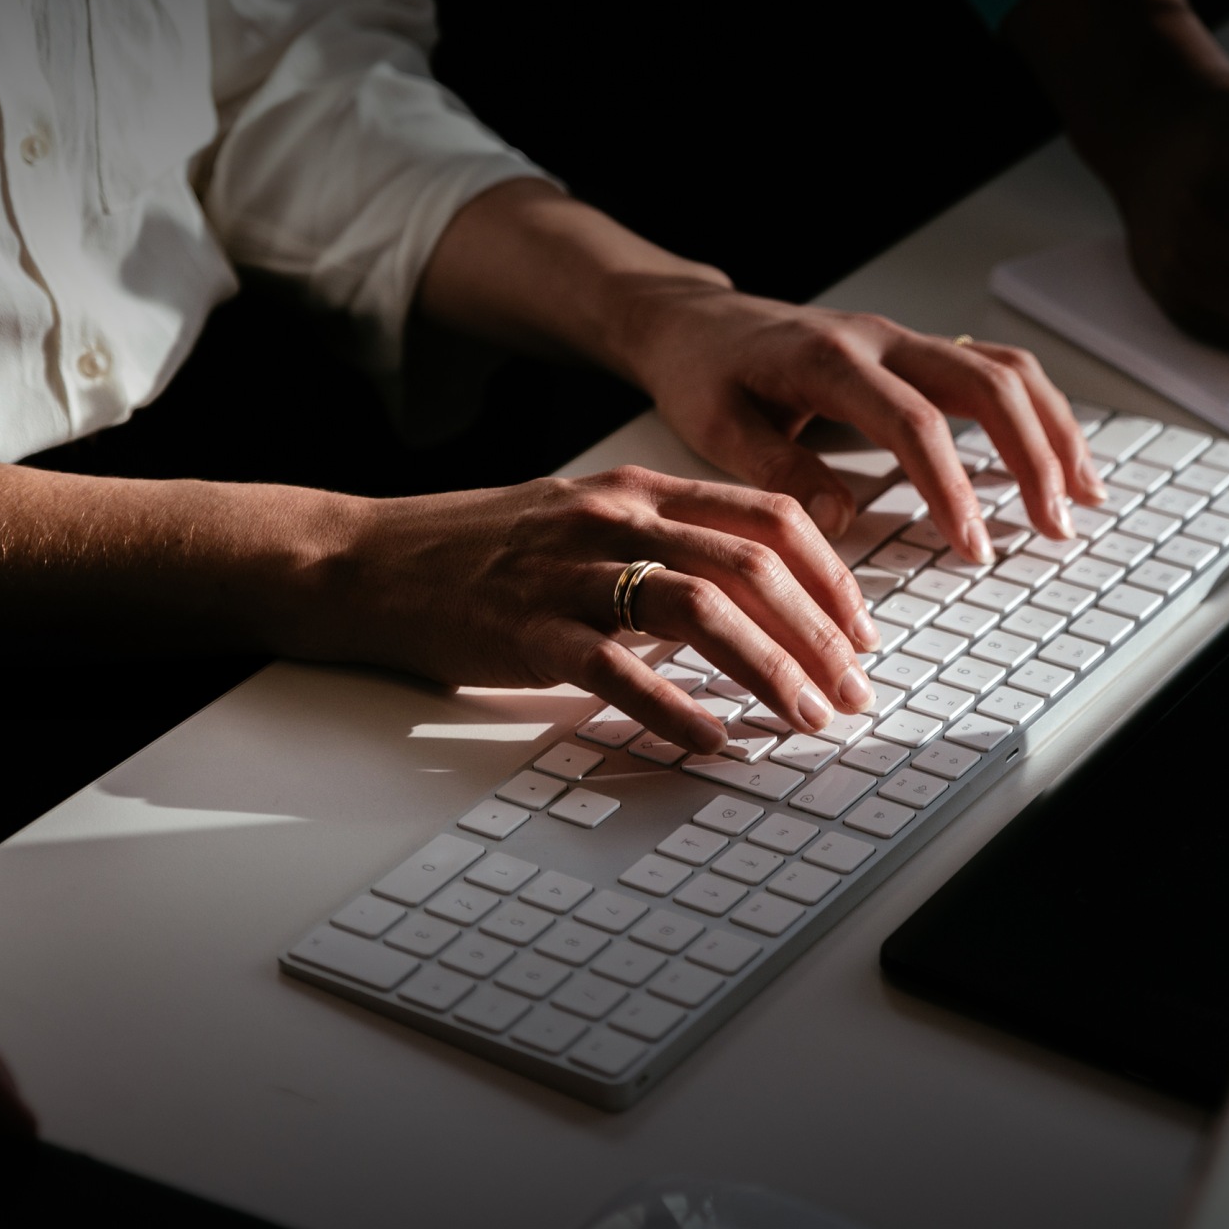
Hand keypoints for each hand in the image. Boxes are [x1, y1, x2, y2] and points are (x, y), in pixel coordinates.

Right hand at [300, 468, 880, 751]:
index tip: (861, 629)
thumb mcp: (583, 519)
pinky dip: (676, 708)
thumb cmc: (480, 550)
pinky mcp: (527, 631)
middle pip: (751, 565)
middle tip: (852, 689)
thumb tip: (755, 596)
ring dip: (769, 669)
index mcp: (638, 488)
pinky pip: (618, 671)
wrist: (367, 563)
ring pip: (700, 610)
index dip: (831, 576)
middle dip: (820, 634)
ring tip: (805, 717)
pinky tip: (714, 740)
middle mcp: (612, 518)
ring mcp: (569, 573)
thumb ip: (663, 542)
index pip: (768, 516)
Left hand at [618, 283, 1103, 562]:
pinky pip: (997, 370)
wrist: (698, 323)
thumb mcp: (716, 428)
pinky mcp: (918, 351)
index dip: (951, 486)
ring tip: (1083, 496)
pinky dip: (1039, 412)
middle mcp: (881, 339)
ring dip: (1052, 431)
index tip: (975, 545)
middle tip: (1054, 527)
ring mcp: (907, 340)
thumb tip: (839, 521)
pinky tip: (1059, 458)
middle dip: (1032, 457)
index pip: (913, 423)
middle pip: (985, 385)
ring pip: (1006, 370)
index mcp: (831, 359)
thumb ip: (778, 471)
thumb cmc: (704, 374)